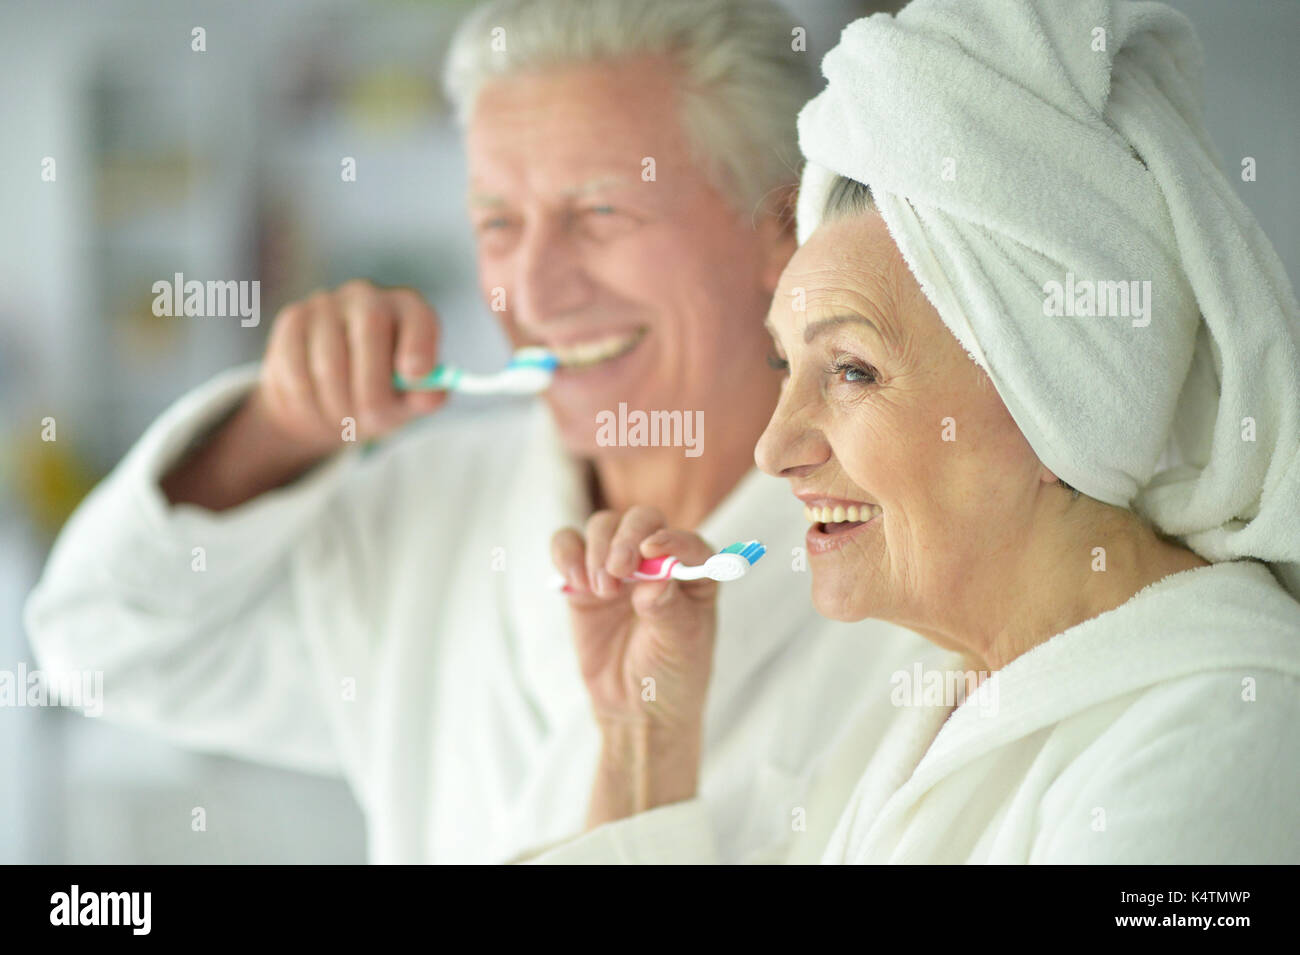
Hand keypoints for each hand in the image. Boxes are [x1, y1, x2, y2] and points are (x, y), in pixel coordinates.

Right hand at [162, 280, 445, 508]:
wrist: (328, 397)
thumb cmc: (382, 393)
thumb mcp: (409, 400)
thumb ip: (425, 397)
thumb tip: (428, 395)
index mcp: (409, 310)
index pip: (418, 316)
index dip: (418, 344)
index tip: (413, 376)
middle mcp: (369, 296)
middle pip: (370, 329)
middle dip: (371, 387)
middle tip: (371, 421)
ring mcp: (327, 303)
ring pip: (328, 360)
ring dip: (337, 404)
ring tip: (345, 420)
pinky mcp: (293, 319)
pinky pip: (295, 367)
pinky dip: (307, 401)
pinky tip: (317, 408)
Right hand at [551, 506, 718, 824]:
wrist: (635, 710)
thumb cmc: (671, 675)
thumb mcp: (680, 646)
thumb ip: (668, 609)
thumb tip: (655, 578)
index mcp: (695, 573)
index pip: (687, 542)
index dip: (671, 539)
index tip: (653, 550)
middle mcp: (657, 561)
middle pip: (641, 521)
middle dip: (626, 538)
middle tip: (618, 570)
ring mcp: (618, 568)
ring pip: (603, 526)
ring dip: (597, 549)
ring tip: (601, 590)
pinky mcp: (583, 580)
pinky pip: (568, 546)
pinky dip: (566, 554)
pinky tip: (574, 582)